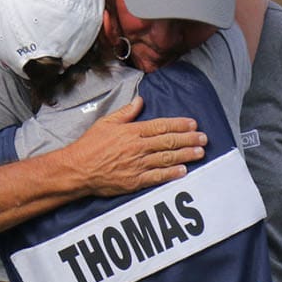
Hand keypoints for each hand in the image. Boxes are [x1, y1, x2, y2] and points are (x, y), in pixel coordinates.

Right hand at [62, 97, 205, 196]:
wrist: (77, 169)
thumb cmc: (89, 146)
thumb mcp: (106, 123)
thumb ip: (125, 112)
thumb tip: (139, 100)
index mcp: (132, 131)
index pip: (161, 126)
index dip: (179, 125)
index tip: (193, 124)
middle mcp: (138, 147)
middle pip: (168, 142)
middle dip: (188, 139)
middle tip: (204, 138)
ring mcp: (137, 165)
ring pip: (167, 158)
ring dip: (185, 155)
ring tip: (199, 152)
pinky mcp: (135, 181)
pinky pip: (157, 176)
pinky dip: (171, 173)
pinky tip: (183, 171)